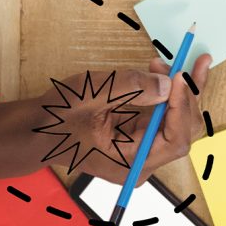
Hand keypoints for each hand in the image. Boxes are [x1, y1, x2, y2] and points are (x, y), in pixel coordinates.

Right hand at [33, 56, 211, 182]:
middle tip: (185, 63)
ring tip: (168, 63)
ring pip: (178, 123)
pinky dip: (170, 94)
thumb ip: (131, 90)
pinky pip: (165, 118)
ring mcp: (143, 151)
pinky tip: (166, 73)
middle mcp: (142, 162)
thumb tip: (166, 86)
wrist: (39, 130)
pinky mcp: (141, 139)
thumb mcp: (92, 96)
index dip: (182, 106)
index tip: (179, 75)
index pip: (174, 140)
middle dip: (186, 95)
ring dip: (180, 91)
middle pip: (183, 131)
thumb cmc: (59, 118)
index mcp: (131, 163)